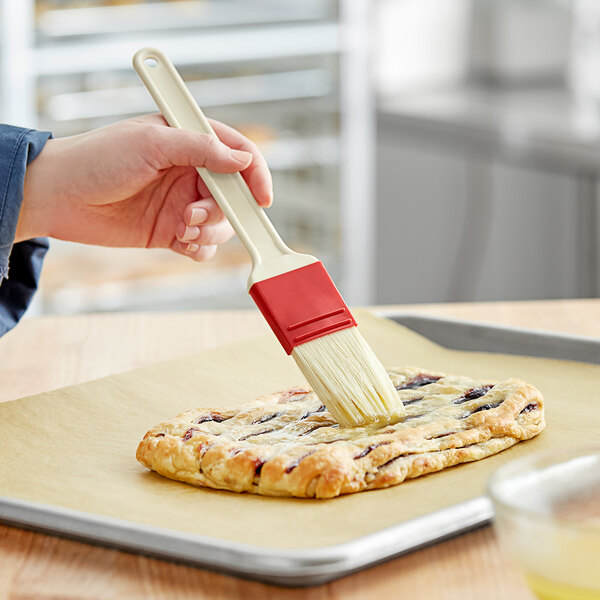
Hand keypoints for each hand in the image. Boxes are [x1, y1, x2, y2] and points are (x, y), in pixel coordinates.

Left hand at [18, 114, 272, 260]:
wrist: (61, 197)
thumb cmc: (99, 159)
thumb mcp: (152, 143)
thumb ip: (201, 148)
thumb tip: (242, 159)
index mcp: (189, 141)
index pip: (238, 154)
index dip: (256, 175)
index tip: (262, 198)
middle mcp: (190, 172)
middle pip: (234, 196)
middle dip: (223, 212)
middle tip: (194, 215)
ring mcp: (182, 203)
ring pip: (222, 224)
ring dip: (210, 232)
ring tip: (182, 230)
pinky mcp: (171, 230)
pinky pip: (203, 245)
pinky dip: (201, 249)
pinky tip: (183, 245)